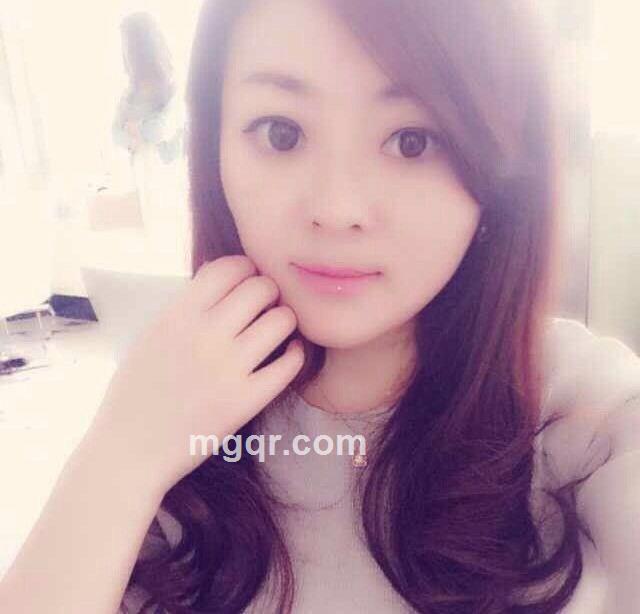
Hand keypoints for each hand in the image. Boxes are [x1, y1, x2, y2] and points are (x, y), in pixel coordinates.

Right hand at [88, 255, 303, 492]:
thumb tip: (226, 277)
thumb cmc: (137, 391)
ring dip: (284, 319)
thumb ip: (187, 307)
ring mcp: (227, 369)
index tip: (246, 280)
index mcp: (176, 315)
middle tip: (265, 305)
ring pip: (282, 320)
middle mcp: (204, 336)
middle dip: (268, 291)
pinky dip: (294, 353)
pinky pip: (290, 363)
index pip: (228, 268)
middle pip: (261, 288)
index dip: (245, 269)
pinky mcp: (246, 402)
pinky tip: (287, 354)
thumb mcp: (151, 335)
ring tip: (276, 329)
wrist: (129, 451)